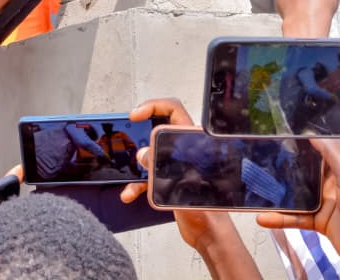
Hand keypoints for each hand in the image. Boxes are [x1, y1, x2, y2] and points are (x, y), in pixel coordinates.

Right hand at [119, 98, 215, 250]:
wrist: (209, 233)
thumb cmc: (207, 208)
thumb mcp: (180, 182)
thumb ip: (160, 165)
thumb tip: (143, 153)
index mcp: (193, 142)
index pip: (174, 111)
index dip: (154, 106)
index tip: (136, 114)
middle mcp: (186, 151)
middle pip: (158, 132)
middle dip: (140, 138)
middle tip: (129, 142)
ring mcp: (178, 166)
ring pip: (151, 156)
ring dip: (137, 166)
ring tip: (131, 175)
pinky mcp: (171, 181)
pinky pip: (149, 176)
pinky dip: (138, 184)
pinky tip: (131, 193)